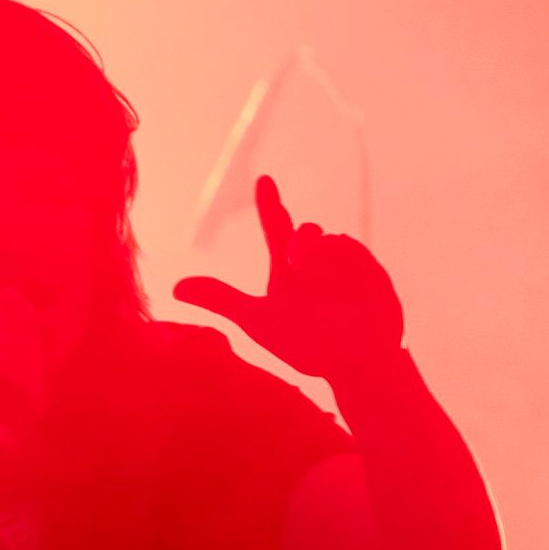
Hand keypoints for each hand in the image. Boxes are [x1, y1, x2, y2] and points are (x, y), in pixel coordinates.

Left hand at [174, 175, 405, 383]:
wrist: (353, 368)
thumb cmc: (308, 344)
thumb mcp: (259, 321)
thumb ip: (222, 300)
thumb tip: (175, 288)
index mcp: (289, 268)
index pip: (277, 226)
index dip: (270, 203)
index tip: (263, 180)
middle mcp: (316, 261)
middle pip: (306, 233)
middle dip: (301, 238)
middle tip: (292, 259)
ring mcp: (346, 267)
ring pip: (334, 243)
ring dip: (323, 254)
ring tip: (313, 276)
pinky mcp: (373, 276)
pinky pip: (361, 257)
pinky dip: (351, 262)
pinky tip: (347, 279)